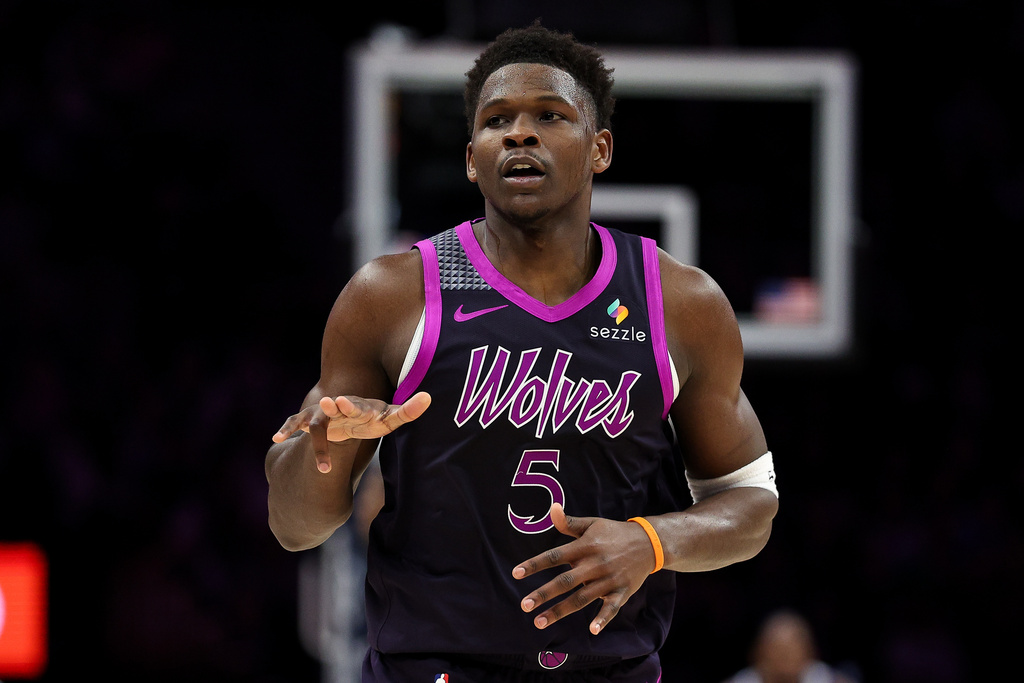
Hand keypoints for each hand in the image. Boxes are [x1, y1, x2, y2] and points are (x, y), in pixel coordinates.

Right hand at [272, 391, 430, 472]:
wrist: (343, 411)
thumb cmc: (370, 418)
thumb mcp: (389, 417)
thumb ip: (408, 410)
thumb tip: (429, 397)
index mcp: (358, 408)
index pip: (358, 406)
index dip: (355, 405)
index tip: (349, 402)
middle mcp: (337, 408)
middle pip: (335, 408)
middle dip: (334, 407)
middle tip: (330, 402)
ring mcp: (320, 414)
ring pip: (314, 423)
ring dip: (312, 435)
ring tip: (314, 455)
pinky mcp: (306, 422)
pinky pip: (294, 425)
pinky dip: (285, 430)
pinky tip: (276, 438)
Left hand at [512, 503, 656, 634]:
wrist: (649, 543)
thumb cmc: (614, 533)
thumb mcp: (592, 524)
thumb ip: (569, 523)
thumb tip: (552, 508)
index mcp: (585, 547)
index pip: (555, 556)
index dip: (535, 564)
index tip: (516, 573)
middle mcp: (595, 564)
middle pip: (565, 581)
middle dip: (544, 593)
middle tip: (524, 605)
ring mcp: (609, 580)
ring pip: (581, 598)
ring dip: (560, 611)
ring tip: (539, 622)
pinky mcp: (622, 592)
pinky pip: (611, 608)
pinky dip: (603, 619)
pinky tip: (592, 630)